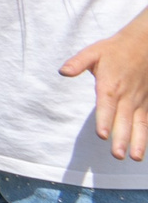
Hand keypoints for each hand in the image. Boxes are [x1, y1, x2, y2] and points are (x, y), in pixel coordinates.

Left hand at [64, 24, 147, 161]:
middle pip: (123, 120)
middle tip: (118, 155)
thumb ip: (78, 63)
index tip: (102, 135)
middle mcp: (126, 96)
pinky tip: (144, 148)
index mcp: (110, 85)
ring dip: (138, 141)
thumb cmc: (114, 49)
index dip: (104, 120)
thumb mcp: (93, 51)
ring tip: (134, 158)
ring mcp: (139, 100)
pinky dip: (147, 134)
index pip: (106, 105)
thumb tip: (62, 71)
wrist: (144, 44)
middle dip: (121, 139)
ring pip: (139, 124)